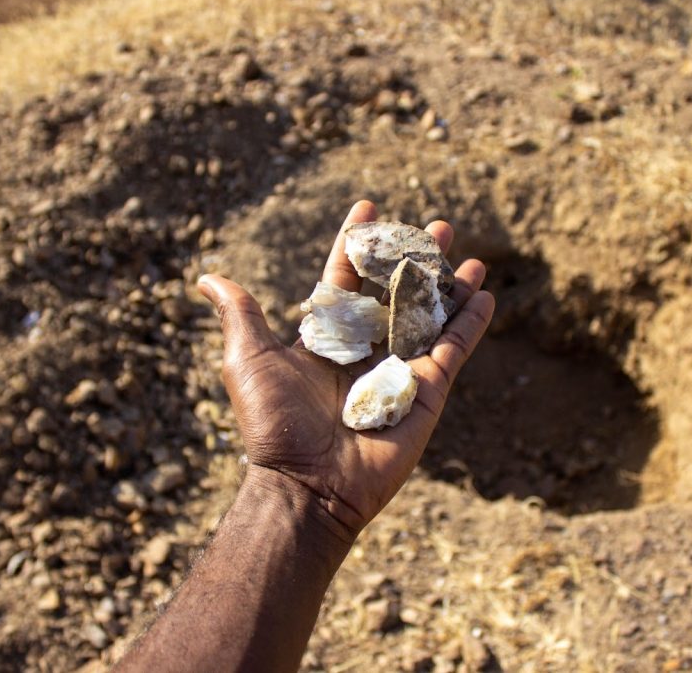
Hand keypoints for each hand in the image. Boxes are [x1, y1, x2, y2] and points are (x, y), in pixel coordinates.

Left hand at [196, 201, 493, 542]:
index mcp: (325, 339)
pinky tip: (485, 293)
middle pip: (395, 292)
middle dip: (414, 257)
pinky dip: (471, 323)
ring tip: (466, 250)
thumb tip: (206, 278)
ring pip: (430, 315)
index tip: (368, 207)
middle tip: (434, 224)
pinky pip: (454, 349)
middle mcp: (364, 350)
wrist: (307, 484)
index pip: (345, 279)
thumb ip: (240, 314)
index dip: (356, 244)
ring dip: (449, 283)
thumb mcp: (247, 359)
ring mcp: (398, 370)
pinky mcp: (428, 392)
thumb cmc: (273, 422)